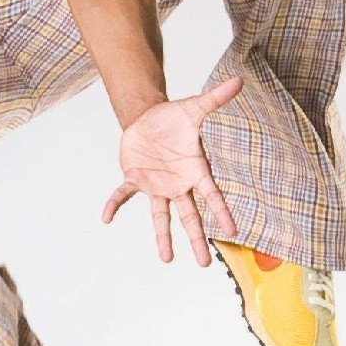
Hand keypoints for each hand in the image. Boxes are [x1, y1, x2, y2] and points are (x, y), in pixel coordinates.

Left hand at [100, 75, 244, 264]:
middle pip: (190, 217)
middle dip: (197, 239)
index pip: (211, 195)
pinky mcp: (136, 180)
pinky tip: (106, 218)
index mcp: (196, 170)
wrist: (149, 118)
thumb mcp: (194, 107)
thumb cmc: (175, 117)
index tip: (232, 231)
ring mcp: (157, 185)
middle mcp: (179, 184)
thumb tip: (239, 81)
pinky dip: (115, 204)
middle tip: (204, 264)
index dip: (221, 212)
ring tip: (166, 259)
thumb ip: (215, 98)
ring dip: (162, 237)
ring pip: (161, 216)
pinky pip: (124, 194)